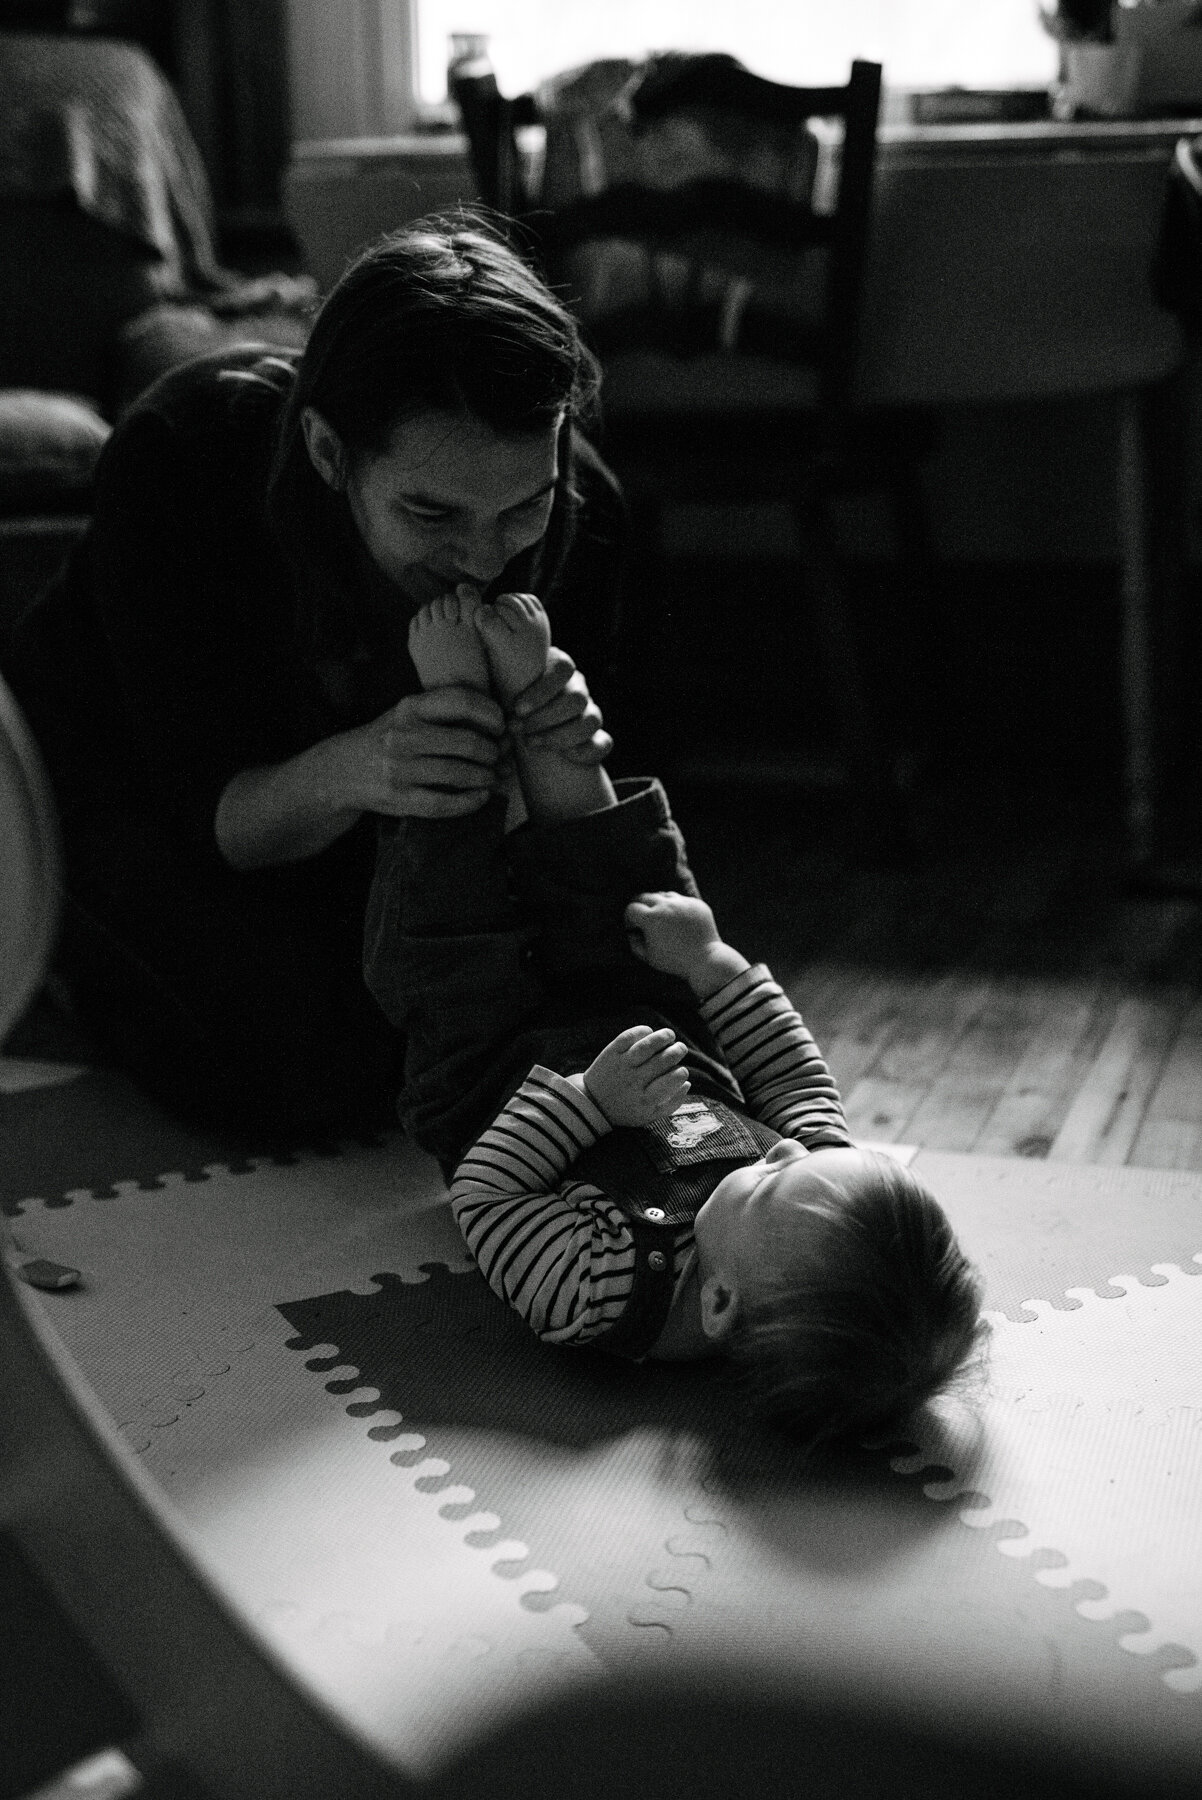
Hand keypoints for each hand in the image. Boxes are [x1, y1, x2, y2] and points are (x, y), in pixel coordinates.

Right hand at [331, 687, 506, 817]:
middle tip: (497, 756)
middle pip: (466, 742)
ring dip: (485, 777)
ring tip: (491, 777)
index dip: (490, 713)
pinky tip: (480, 797)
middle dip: (491, 751)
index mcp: (408, 707)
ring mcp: (399, 769)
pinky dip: (470, 802)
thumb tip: (504, 726)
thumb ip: (446, 714)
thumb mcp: (407, 714)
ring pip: (458, 774)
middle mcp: (402, 736)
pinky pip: (444, 803)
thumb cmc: (388, 738)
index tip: (500, 725)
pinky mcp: (398, 798)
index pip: (460, 701)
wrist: (341, 771)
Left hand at [510, 648, 611, 764]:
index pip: (564, 668)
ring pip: (592, 720)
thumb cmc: (505, 706)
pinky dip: (586, 751)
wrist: (519, 734)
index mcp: (557, 668)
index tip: (517, 709)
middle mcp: (578, 687)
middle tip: (519, 729)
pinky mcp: (597, 738)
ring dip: (559, 735)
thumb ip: (501, 691)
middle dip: (545, 717)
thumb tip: (500, 712)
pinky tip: (563, 757)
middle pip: (577, 698)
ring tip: (530, 743)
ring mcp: (590, 712)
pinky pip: (603, 743)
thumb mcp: (501, 693)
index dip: (542, 690)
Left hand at [583, 1025, 690, 1127]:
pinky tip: (649, 1032)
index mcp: (646, 1099)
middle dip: (677, 1051)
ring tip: (670, 1035)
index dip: (681, 1072)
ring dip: (663, 1037)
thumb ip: (672, 1103)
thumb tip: (688, 1083)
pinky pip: (628, 1037)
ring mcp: (621, 1066)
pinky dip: (641, 1031)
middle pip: (662, 1060)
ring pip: (646, 1046)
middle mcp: (634, 1081)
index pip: (671, 1080)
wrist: (592, 1104)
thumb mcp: (649, 1116)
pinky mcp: (610, 1053)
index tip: (681, 1070)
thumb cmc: (627, 1110)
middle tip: (681, 1049)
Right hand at [625, 892, 749, 998]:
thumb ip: (635, 943)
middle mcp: (666, 905)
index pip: (632, 908)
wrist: (705, 959)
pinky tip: (678, 919)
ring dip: (659, 903)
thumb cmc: (674, 961)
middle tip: (643, 917)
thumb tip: (632, 932)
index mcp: (651, 918)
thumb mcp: (649, 956)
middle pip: (645, 896)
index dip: (629, 918)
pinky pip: (682, 899)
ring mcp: (683, 903)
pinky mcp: (696, 903)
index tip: (633, 926)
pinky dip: (676, 906)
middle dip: (641, 906)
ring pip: (664, 895)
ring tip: (661, 916)